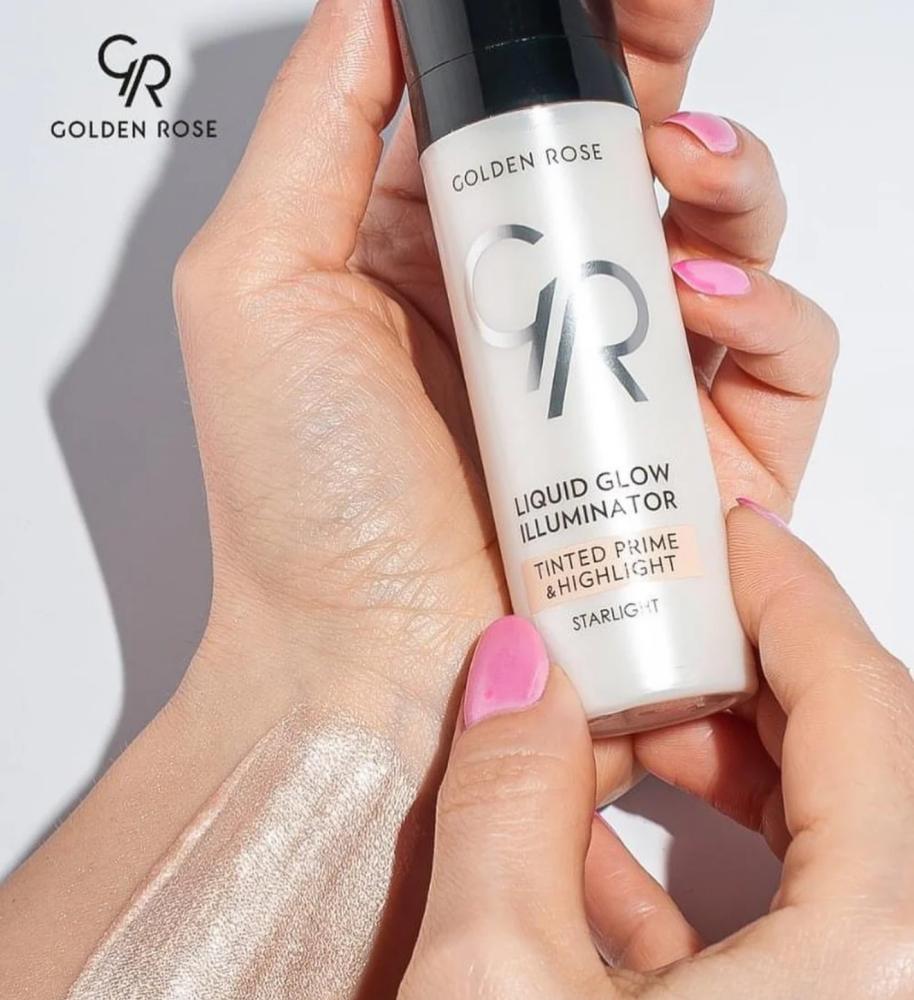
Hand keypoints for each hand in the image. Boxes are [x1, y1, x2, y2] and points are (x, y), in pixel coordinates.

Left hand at [174, 0, 837, 793]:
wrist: (369, 668)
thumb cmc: (303, 502)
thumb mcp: (257, 281)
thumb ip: (319, 122)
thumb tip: (378, 1)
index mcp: (433, 253)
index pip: (519, 112)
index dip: (575, 40)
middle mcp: (533, 311)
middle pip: (635, 158)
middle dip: (666, 87)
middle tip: (661, 62)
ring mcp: (616, 382)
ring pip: (728, 239)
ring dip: (732, 185)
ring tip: (685, 182)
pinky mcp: (688, 458)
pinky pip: (778, 359)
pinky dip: (771, 311)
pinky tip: (707, 304)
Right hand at [400, 505, 913, 998]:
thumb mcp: (495, 989)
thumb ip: (505, 810)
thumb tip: (513, 676)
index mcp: (874, 962)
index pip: (866, 707)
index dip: (788, 595)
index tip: (730, 537)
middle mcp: (899, 985)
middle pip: (859, 762)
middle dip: (741, 679)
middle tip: (652, 628)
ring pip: (835, 844)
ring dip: (721, 776)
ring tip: (612, 738)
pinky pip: (804, 931)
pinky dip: (707, 879)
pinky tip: (596, 867)